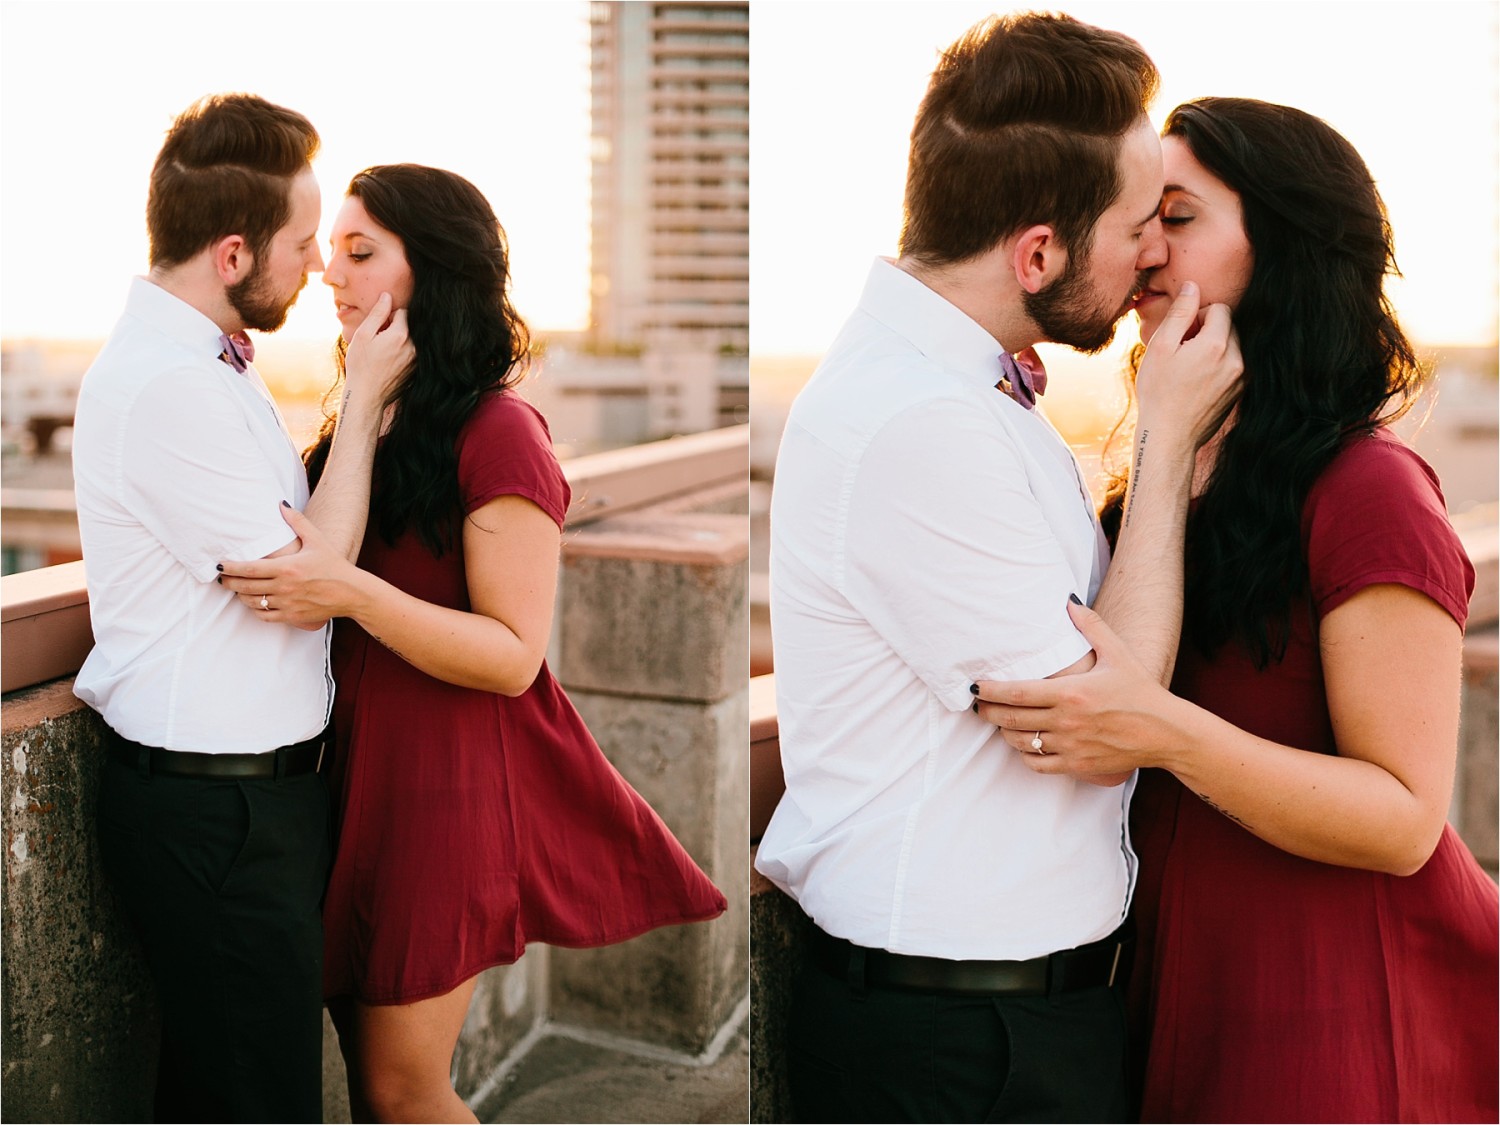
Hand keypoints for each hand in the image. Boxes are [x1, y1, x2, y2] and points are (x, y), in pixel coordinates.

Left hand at [219, 505, 363, 629]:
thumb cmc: (333, 565)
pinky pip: (265, 616)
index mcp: (287, 567)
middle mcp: (284, 587)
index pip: (250, 568)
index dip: (231, 568)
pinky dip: (255, 610)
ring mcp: (288, 603)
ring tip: (237, 589)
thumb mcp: (316, 540)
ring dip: (241, 596)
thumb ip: (297, 522)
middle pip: (246, 586)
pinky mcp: (292, 616)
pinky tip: (254, 603)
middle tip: (222, 578)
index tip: (220, 565)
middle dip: (230, 582)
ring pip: (253, 602)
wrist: (351, 592)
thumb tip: (281, 504)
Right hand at [344, 293, 414, 407]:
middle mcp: (414, 347)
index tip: (378, 327)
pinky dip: (402, 352)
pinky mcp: (416, 370)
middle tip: (379, 339)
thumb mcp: (363, 335)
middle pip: (409, 325)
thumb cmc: (361, 365)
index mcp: (401, 335)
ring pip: (411, 339)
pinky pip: (412, 353)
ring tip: (383, 351)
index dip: (388, 316)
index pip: (403, 312)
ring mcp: (417, 360)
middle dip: (395, 327)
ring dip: (399, 340)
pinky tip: (388, 361)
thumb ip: (377, 313)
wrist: (367, 395)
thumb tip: (387, 296)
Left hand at [974, 601, 1185, 780]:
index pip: (1018, 692)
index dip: (990, 691)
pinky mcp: (1077, 765)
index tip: (975, 686)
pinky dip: (1025, 754)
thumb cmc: (1140, 691)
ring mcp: (1071, 746)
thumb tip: (1068, 599)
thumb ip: (1090, 626)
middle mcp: (1067, 722)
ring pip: (1021, 742)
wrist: (1165, 732)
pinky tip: (1024, 743)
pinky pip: (1038, 764)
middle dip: (988, 711)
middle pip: (1012, 718)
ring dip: (1004, 732)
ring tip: (1000, 721)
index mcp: (1072, 693)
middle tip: (977, 704)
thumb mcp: (1117, 653)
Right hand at [1134, 281, 1242, 450]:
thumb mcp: (1161, 347)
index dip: (1198, 317)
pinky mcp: (1240, 392)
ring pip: (1232, 346)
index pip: (1220, 309)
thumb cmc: (1158, 392)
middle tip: (1182, 353)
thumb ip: (1180, 313)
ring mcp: (1241, 377)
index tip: (1181, 335)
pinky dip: (1218, 367)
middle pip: (1229, 327)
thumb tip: (1192, 286)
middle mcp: (1236, 359)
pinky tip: (1197, 383)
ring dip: (1214, 349)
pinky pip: (1233, 366)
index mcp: (1217, 344)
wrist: (1169, 436)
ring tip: (1189, 369)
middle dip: (1207, 332)